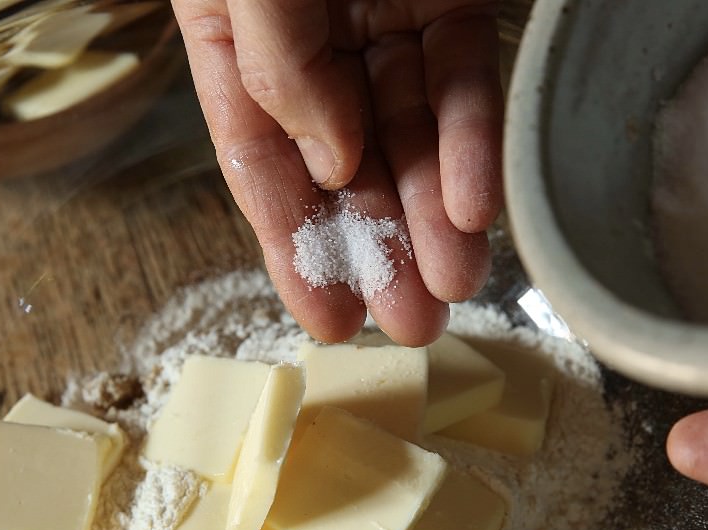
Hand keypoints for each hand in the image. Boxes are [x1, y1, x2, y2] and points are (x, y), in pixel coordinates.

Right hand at [171, 0, 501, 345]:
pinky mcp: (451, 4)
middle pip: (347, 166)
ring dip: (435, 216)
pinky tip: (475, 207)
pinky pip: (466, 80)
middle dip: (380, 248)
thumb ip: (277, 65)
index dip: (294, 247)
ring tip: (455, 281)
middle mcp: (310, 46)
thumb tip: (332, 167)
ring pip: (414, 136)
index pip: (258, 161)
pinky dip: (474, 144)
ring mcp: (384, 24)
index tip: (330, 318)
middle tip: (409, 320)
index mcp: (232, 42)